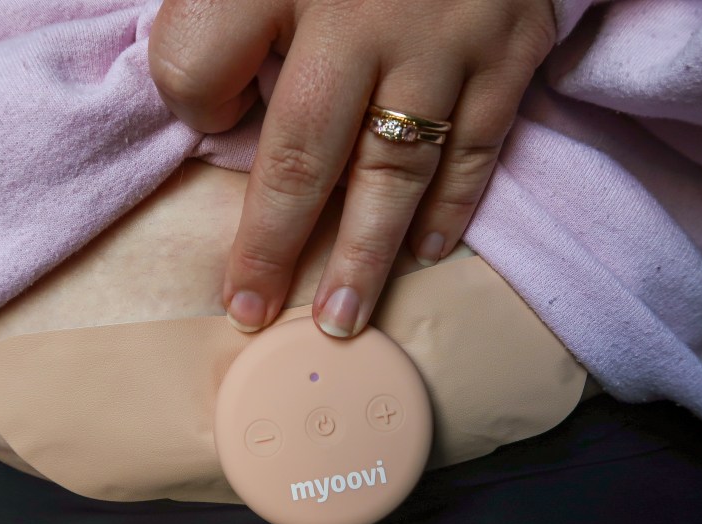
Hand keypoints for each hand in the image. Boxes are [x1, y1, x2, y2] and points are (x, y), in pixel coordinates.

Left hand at [149, 0, 555, 336]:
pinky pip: (479, 144)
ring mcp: (444, 35)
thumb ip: (225, 10)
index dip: (191, 107)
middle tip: (255, 312)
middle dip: (274, 243)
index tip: (209, 129)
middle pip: (300, 151)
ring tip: (342, 316)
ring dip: (364, 251)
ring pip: (394, 167)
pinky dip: (453, 204)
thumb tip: (220, 111)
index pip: (198, 60)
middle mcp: (359, 12)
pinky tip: (426, 250)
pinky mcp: (510, 45)